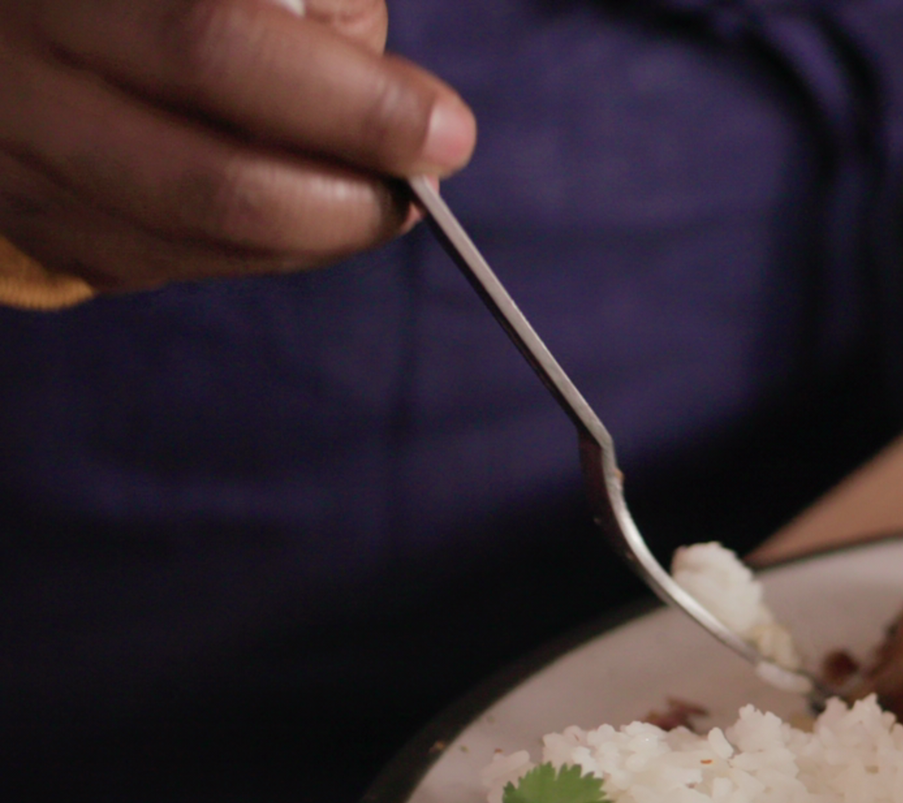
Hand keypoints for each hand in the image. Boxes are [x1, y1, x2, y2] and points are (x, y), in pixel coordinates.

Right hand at [0, 0, 473, 292]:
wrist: (25, 17)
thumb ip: (316, 8)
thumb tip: (408, 116)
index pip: (219, 48)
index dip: (354, 105)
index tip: (446, 131)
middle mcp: (22, 78)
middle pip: (214, 184)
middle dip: (349, 203)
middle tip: (418, 190)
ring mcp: (20, 165)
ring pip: (197, 242)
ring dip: (314, 235)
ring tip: (370, 197)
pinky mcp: (37, 225)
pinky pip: (167, 263)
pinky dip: (256, 247)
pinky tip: (288, 205)